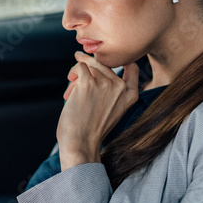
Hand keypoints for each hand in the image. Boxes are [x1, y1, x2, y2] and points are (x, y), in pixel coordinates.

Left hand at [58, 53, 140, 170]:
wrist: (81, 143)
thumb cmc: (92, 129)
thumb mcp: (113, 109)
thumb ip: (112, 91)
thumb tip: (95, 65)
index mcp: (131, 95)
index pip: (133, 67)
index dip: (120, 60)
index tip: (107, 59)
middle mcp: (121, 87)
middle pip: (104, 64)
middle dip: (89, 67)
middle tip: (77, 70)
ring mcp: (105, 83)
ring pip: (90, 64)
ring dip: (77, 76)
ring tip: (71, 92)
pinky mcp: (88, 82)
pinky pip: (79, 67)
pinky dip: (72, 74)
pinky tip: (68, 91)